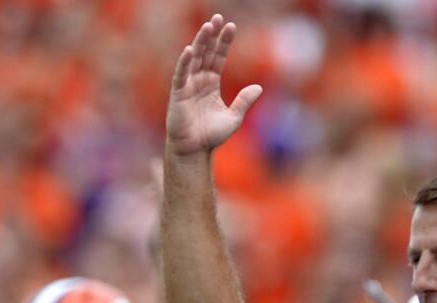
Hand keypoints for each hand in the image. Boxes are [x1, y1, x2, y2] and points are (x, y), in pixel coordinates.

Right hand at [165, 14, 262, 156]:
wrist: (195, 151)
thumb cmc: (211, 135)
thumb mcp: (234, 117)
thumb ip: (244, 101)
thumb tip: (259, 87)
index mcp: (212, 83)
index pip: (218, 57)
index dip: (224, 42)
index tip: (232, 26)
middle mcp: (199, 80)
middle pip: (206, 52)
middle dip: (212, 35)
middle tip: (218, 17)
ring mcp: (187, 85)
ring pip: (194, 59)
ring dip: (200, 42)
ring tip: (208, 27)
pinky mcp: (178, 94)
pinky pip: (181, 75)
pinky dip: (184, 62)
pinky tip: (190, 49)